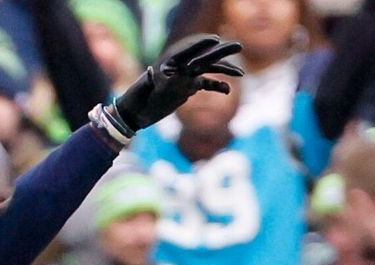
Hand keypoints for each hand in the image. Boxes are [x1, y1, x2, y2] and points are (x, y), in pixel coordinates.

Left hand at [112, 34, 243, 132]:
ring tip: (241, 73)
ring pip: (208, 70)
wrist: (133, 114)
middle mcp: (179, 69)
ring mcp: (184, 78)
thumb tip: (151, 71)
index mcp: (168, 65)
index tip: (215, 40)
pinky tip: (227, 90)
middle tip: (238, 45)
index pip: (187, 53)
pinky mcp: (187, 89)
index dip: (200, 46)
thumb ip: (148, 81)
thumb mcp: (141, 90)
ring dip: (224, 70)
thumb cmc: (134, 100)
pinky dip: (216, 86)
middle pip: (203, 58)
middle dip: (221, 52)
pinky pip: (205, 84)